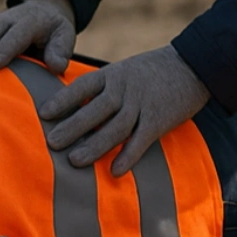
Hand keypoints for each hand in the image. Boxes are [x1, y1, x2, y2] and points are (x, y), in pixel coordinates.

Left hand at [38, 45, 210, 174]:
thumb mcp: (125, 70)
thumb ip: (105, 87)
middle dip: (73, 127)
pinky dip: (128, 156)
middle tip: (51, 142)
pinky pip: (141, 140)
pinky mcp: (159, 120)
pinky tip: (115, 171)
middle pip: (95, 110)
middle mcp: (125, 89)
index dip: (63, 100)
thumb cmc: (153, 70)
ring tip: (75, 161)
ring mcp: (143, 104)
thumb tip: (77, 108)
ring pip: (115, 127)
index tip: (44, 114)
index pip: (83, 87)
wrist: (193, 65)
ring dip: (95, 146)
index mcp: (113, 74)